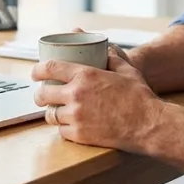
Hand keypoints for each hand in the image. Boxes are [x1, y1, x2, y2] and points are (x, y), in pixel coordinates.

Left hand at [32, 46, 162, 151]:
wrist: (149, 124)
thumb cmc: (139, 96)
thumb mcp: (126, 70)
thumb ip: (111, 57)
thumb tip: (103, 48)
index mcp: (84, 75)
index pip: (49, 68)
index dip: (37, 70)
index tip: (35, 74)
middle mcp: (76, 95)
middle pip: (43, 94)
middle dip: (40, 95)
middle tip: (43, 96)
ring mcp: (76, 116)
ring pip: (51, 115)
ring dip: (52, 113)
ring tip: (57, 112)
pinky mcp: (80, 135)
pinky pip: (62, 131)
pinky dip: (64, 128)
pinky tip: (70, 125)